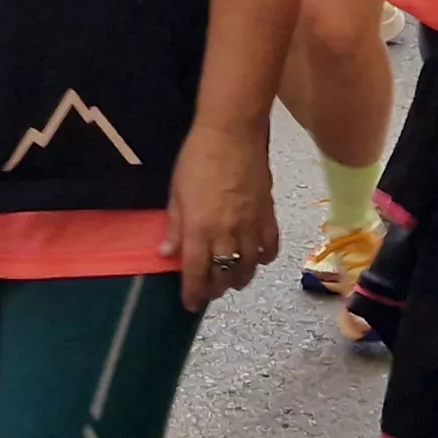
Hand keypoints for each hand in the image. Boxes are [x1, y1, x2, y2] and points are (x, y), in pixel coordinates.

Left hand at [162, 121, 281, 311]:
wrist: (232, 134)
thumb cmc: (196, 158)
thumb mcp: (176, 192)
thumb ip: (175, 226)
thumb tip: (167, 253)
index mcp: (200, 229)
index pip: (196, 272)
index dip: (193, 292)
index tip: (190, 304)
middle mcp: (226, 234)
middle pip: (223, 275)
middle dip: (215, 289)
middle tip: (209, 290)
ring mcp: (250, 226)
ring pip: (248, 267)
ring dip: (238, 278)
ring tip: (231, 280)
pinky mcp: (268, 215)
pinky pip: (270, 247)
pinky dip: (264, 258)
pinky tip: (256, 259)